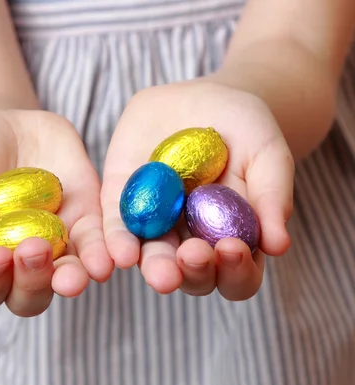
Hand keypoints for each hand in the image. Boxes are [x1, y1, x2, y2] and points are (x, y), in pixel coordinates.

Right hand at [0, 110, 113, 316]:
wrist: (4, 122)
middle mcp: (17, 262)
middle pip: (27, 295)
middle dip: (32, 282)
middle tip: (32, 248)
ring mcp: (54, 245)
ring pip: (65, 278)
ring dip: (71, 279)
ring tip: (75, 273)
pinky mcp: (85, 222)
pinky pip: (98, 245)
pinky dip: (103, 253)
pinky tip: (109, 257)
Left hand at [101, 79, 293, 300]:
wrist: (201, 97)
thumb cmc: (244, 129)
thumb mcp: (266, 152)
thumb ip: (272, 196)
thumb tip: (279, 245)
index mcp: (232, 239)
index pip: (238, 275)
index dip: (237, 272)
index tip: (233, 249)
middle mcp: (191, 241)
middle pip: (192, 275)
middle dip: (194, 271)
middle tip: (193, 255)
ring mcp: (155, 225)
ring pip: (151, 258)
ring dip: (153, 266)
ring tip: (155, 269)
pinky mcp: (121, 203)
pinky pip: (116, 226)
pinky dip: (117, 240)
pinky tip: (121, 251)